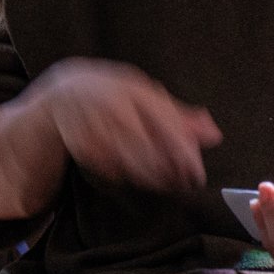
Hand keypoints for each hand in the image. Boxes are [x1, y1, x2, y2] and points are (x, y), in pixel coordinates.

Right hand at [27, 58, 220, 193]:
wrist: (60, 97)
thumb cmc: (112, 96)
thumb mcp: (143, 96)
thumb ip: (178, 115)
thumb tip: (214, 135)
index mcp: (129, 89)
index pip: (162, 121)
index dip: (182, 150)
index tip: (197, 173)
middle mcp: (108, 107)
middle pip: (145, 147)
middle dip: (169, 169)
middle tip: (187, 184)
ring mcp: (92, 128)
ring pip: (128, 163)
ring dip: (151, 177)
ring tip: (169, 183)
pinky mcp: (80, 148)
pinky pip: (111, 170)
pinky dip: (128, 177)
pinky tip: (141, 177)